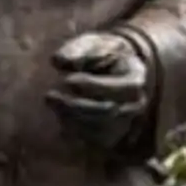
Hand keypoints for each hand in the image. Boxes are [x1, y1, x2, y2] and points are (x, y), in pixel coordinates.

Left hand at [46, 32, 150, 152]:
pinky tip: (61, 118)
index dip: (92, 86)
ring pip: (101, 129)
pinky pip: (96, 141)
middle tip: (50, 96)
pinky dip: (77, 132)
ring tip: (53, 105)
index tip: (66, 79)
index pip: (118, 87)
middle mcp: (136, 103)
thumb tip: (58, 61)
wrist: (113, 71)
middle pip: (108, 111)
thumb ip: (76, 50)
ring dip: (73, 120)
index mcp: (135, 77)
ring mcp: (127, 122)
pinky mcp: (114, 135)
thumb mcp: (91, 44)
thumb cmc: (100, 55)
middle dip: (76, 106)